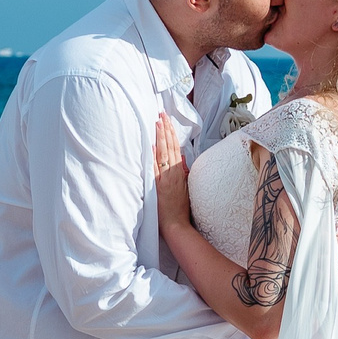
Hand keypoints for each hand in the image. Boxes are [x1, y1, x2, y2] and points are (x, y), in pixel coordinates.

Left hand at [153, 114, 192, 230]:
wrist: (177, 225)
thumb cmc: (180, 209)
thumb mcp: (185, 187)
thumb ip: (183, 172)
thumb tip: (182, 158)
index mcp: (179, 172)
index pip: (176, 147)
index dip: (171, 133)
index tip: (166, 120)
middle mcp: (173, 173)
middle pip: (170, 146)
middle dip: (165, 129)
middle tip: (161, 113)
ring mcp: (166, 179)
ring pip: (164, 154)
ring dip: (161, 136)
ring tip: (157, 121)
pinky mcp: (158, 187)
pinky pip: (156, 168)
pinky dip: (154, 156)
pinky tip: (152, 144)